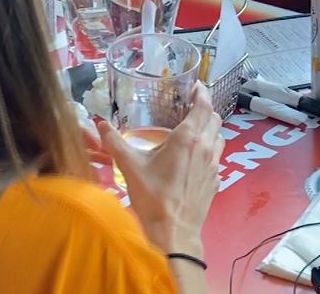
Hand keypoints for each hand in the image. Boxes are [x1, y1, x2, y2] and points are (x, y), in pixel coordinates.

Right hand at [97, 83, 224, 256]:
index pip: (203, 105)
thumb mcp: (130, 166)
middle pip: (214, 118)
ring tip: (194, 131)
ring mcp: (214, 165)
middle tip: (191, 107)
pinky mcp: (216, 180)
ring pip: (219, 137)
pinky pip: (217, 157)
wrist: (174, 231)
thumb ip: (114, 142)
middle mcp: (206, 147)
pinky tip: (195, 159)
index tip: (195, 87)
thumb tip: (100, 124)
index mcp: (188, 137)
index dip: (202, 92)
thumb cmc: (153, 197)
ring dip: (210, 130)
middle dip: (205, 109)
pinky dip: (210, 151)